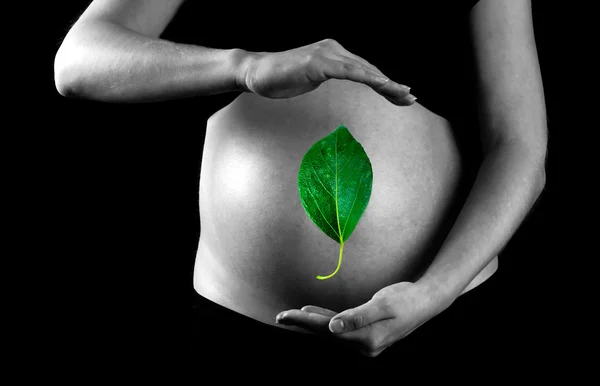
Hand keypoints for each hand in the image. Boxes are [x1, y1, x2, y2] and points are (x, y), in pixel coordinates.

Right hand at [237, 38, 415, 105]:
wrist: (256, 72)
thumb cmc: (281, 78)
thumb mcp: (311, 79)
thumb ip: (328, 77)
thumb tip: (339, 82)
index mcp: (334, 54)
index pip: (365, 71)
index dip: (385, 85)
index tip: (401, 98)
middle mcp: (334, 49)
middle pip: (369, 70)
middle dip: (392, 86)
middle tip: (411, 98)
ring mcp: (326, 54)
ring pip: (363, 70)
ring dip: (386, 84)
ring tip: (403, 94)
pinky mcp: (318, 62)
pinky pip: (348, 71)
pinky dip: (367, 77)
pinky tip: (382, 84)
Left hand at [275, 282, 446, 357]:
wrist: (427, 301)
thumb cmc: (406, 299)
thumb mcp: (383, 304)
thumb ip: (357, 317)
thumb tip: (332, 329)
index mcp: (367, 339)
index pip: (328, 332)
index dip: (304, 323)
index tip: (284, 315)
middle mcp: (365, 346)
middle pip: (327, 335)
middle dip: (303, 325)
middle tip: (279, 317)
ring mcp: (366, 342)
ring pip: (333, 333)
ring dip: (313, 324)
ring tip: (292, 316)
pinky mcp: (368, 335)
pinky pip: (342, 329)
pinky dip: (328, 321)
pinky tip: (315, 314)